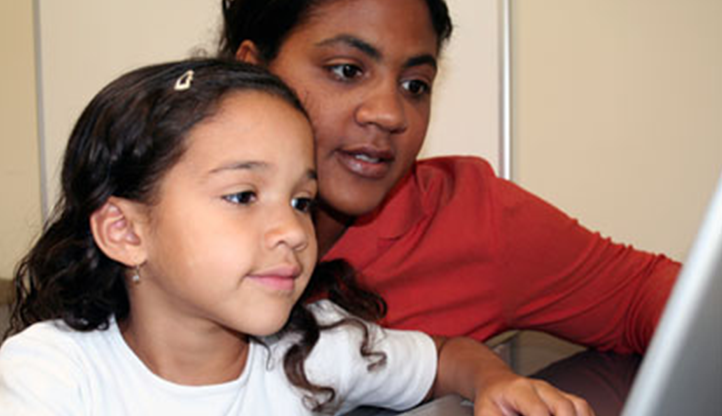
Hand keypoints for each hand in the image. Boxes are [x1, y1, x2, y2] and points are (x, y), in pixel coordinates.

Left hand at [472, 372, 593, 415]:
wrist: (498, 385)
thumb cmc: (492, 403)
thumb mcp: (486, 414)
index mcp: (519, 390)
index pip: (537, 410)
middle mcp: (542, 388)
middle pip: (564, 406)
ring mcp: (556, 392)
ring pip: (579, 406)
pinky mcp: (566, 399)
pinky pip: (584, 409)